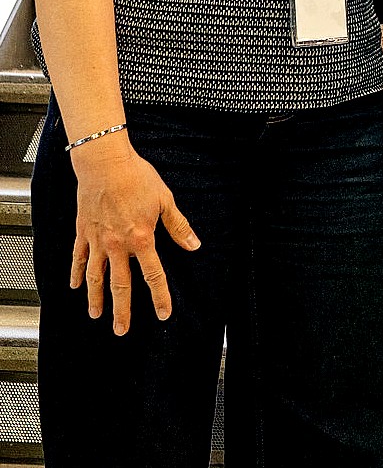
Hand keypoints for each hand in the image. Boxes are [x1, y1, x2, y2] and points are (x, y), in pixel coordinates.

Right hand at [69, 138, 199, 334]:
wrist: (106, 165)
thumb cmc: (137, 178)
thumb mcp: (165, 201)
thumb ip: (178, 226)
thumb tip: (193, 244)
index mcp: (141, 238)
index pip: (153, 275)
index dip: (160, 296)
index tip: (162, 313)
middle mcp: (118, 245)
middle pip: (121, 285)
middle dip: (122, 310)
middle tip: (121, 330)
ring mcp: (98, 241)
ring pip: (95, 277)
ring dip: (95, 298)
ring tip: (96, 315)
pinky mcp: (83, 232)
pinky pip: (78, 258)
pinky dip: (76, 273)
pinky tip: (75, 286)